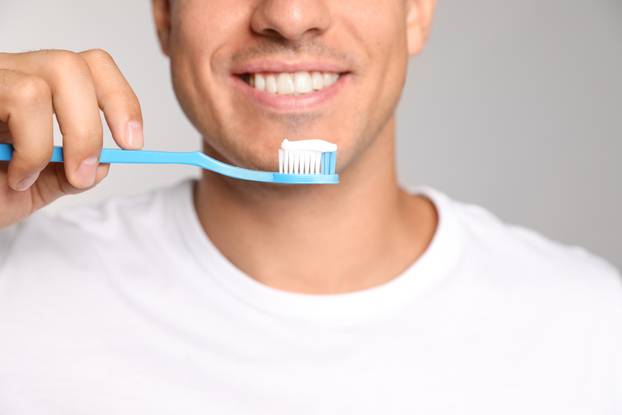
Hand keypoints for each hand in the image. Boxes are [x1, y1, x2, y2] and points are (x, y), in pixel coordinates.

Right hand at [0, 49, 142, 227]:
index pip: (91, 66)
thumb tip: (105, 162)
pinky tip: (12, 172)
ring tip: (29, 175)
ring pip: (43, 84)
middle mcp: (11, 75)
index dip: (120, 98)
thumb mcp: (37, 187)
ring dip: (51, 143)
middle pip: (75, 64)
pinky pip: (17, 100)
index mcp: (38, 90)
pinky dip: (28, 148)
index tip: (134, 142)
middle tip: (85, 169)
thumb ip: (72, 172)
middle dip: (92, 126)